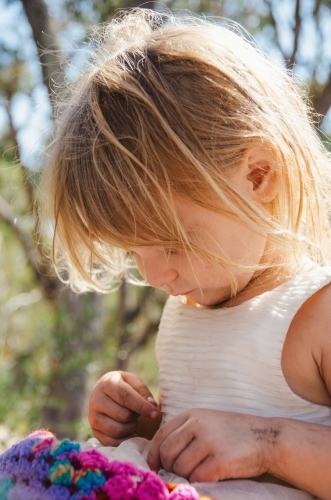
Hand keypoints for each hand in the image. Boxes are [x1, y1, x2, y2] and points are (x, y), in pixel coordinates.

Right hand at [88, 371, 159, 445]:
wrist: (105, 393)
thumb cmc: (124, 386)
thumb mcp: (134, 382)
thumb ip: (143, 391)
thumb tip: (152, 406)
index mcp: (107, 383)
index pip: (125, 396)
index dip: (142, 406)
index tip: (155, 413)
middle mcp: (96, 400)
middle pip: (123, 415)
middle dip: (136, 416)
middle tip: (137, 412)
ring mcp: (93, 417)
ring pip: (118, 430)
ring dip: (131, 428)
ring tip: (132, 420)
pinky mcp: (94, 431)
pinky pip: (112, 442)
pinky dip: (125, 439)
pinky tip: (129, 431)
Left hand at [147, 409, 276, 481]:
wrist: (267, 438)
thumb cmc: (234, 434)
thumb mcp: (207, 422)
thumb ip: (185, 431)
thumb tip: (159, 455)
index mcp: (192, 414)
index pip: (161, 435)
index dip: (153, 454)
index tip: (154, 467)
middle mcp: (198, 425)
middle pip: (167, 453)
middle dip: (169, 468)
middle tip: (179, 474)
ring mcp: (209, 442)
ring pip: (180, 468)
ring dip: (186, 476)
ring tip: (199, 473)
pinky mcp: (221, 460)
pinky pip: (197, 477)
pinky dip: (200, 481)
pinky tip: (211, 476)